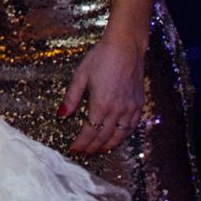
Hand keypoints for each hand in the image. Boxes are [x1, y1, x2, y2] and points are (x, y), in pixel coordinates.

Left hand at [62, 35, 145, 154]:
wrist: (126, 47)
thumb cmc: (100, 58)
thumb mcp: (80, 76)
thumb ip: (71, 98)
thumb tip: (61, 115)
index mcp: (101, 104)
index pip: (89, 131)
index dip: (81, 143)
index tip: (73, 150)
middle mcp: (117, 110)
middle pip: (104, 136)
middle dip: (92, 147)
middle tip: (84, 153)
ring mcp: (130, 108)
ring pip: (120, 135)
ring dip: (108, 145)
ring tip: (98, 150)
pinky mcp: (139, 104)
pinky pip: (132, 127)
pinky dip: (123, 136)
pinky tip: (117, 138)